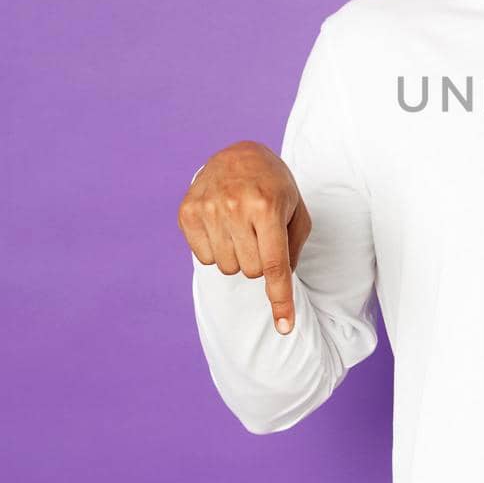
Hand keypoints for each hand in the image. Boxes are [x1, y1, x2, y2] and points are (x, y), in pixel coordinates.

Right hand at [178, 141, 311, 333]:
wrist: (238, 154)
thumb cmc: (274, 186)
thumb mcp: (296, 210)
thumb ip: (293, 247)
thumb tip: (280, 284)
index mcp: (267, 207)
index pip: (274, 266)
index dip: (280, 300)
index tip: (285, 328)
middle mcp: (235, 208)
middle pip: (250, 271)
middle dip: (259, 262)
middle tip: (260, 235)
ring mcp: (208, 209)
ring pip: (226, 267)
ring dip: (237, 256)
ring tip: (241, 228)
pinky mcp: (187, 212)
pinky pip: (203, 257)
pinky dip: (215, 249)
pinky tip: (222, 226)